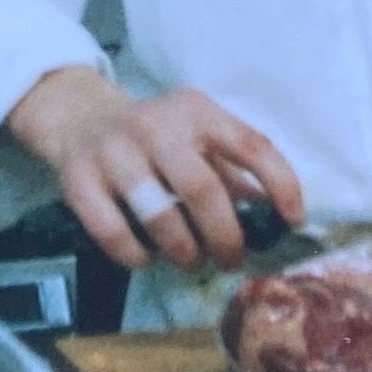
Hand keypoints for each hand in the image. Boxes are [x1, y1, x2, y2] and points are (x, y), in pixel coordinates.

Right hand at [5, 66, 305, 271]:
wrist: (80, 119)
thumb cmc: (157, 140)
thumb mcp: (199, 139)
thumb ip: (235, 174)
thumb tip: (277, 222)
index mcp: (197, 111)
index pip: (252, 145)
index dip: (281, 184)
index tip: (293, 221)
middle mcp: (155, 125)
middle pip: (202, 189)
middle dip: (226, 236)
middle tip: (231, 260)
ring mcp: (113, 151)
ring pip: (159, 215)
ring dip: (184, 250)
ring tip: (191, 260)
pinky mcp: (79, 180)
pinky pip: (114, 233)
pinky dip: (137, 256)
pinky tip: (147, 258)